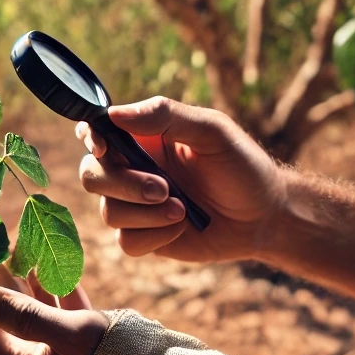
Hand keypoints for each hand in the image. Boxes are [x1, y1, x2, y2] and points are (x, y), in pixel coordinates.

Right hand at [78, 96, 287, 262]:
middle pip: (91, 175)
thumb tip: (114, 112)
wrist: (264, 217)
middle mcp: (132, 169)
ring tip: (183, 210)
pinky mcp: (144, 237)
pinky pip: (127, 241)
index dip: (89, 137)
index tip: (105, 148)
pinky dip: (156, 235)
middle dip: (124, 185)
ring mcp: (135, 205)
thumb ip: (165, 115)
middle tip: (165, 189)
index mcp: (143, 137)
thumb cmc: (242, 166)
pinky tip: (183, 227)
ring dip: (146, 213)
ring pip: (108, 212)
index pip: (95, 131)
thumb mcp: (212, 131)